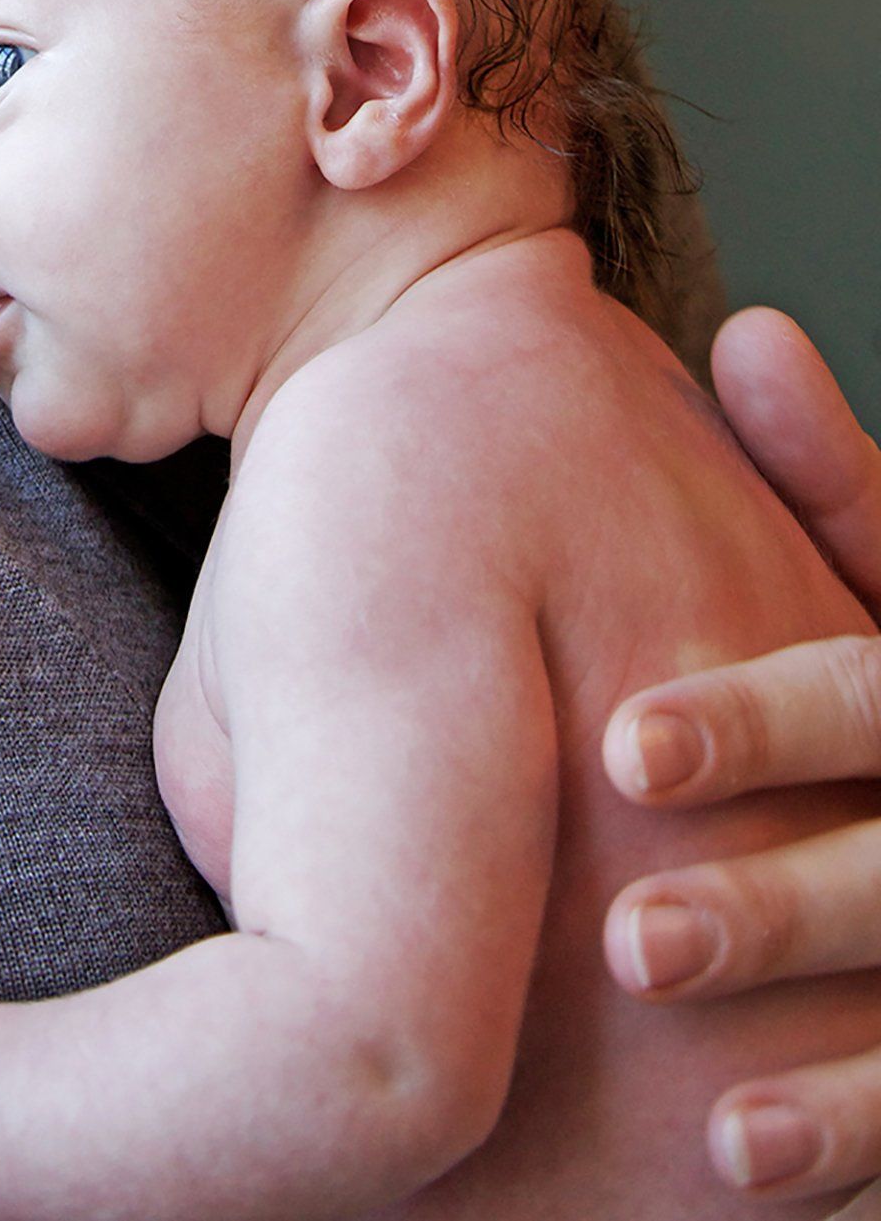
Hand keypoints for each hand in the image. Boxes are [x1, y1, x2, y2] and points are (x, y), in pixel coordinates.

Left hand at [603, 309, 880, 1204]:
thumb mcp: (879, 589)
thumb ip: (836, 489)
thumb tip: (755, 335)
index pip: (874, 688)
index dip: (761, 721)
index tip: (619, 750)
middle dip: (775, 901)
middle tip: (629, 936)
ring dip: (809, 1045)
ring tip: (666, 1060)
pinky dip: (852, 1134)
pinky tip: (738, 1156)